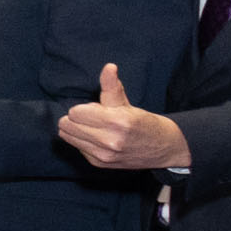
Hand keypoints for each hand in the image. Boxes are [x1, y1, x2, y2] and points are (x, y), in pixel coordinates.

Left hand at [56, 59, 185, 172]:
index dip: (84, 108)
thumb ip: (112, 86)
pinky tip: (98, 139)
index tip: (97, 109)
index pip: (75, 113)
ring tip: (95, 128)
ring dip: (76, 129)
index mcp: (117, 122)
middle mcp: (109, 141)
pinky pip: (76, 147)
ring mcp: (103, 155)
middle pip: (67, 125)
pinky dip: (82, 141)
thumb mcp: (127, 103)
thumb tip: (109, 67)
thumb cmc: (143, 123)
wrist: (164, 148)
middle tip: (94, 118)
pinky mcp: (99, 164)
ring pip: (67, 137)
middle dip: (77, 118)